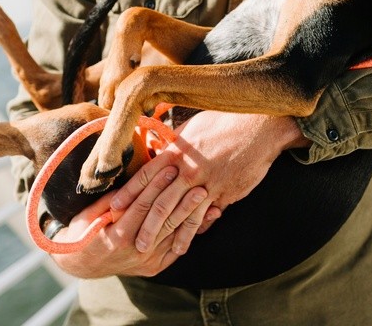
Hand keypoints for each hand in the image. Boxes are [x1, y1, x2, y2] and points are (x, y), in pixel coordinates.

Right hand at [50, 164, 215, 278]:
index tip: (170, 168)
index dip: (156, 186)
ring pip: (174, 234)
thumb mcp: (89, 214)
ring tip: (208, 196)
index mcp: (117, 236)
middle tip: (198, 181)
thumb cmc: (84, 232)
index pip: (142, 206)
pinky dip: (193, 232)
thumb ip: (110, 200)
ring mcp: (147, 261)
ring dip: (193, 214)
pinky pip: (177, 248)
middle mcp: (135, 251)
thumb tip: (130, 179)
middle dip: (181, 199)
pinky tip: (209, 216)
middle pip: (163, 221)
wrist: (83, 264)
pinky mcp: (155, 267)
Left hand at [109, 111, 310, 257]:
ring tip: (152, 251)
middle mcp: (188, 168)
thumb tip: (161, 149)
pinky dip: (193, 232)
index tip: (112, 209)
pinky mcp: (224, 192)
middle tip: (129, 242)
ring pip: (181, 214)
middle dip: (143, 224)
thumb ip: (176, 143)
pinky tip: (184, 244)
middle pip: (159, 201)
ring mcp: (207, 182)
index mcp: (177, 150)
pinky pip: (205, 216)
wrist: (259, 126)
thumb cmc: (225, 121)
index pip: (145, 175)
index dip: (128, 194)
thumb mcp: (194, 127)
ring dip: (166, 235)